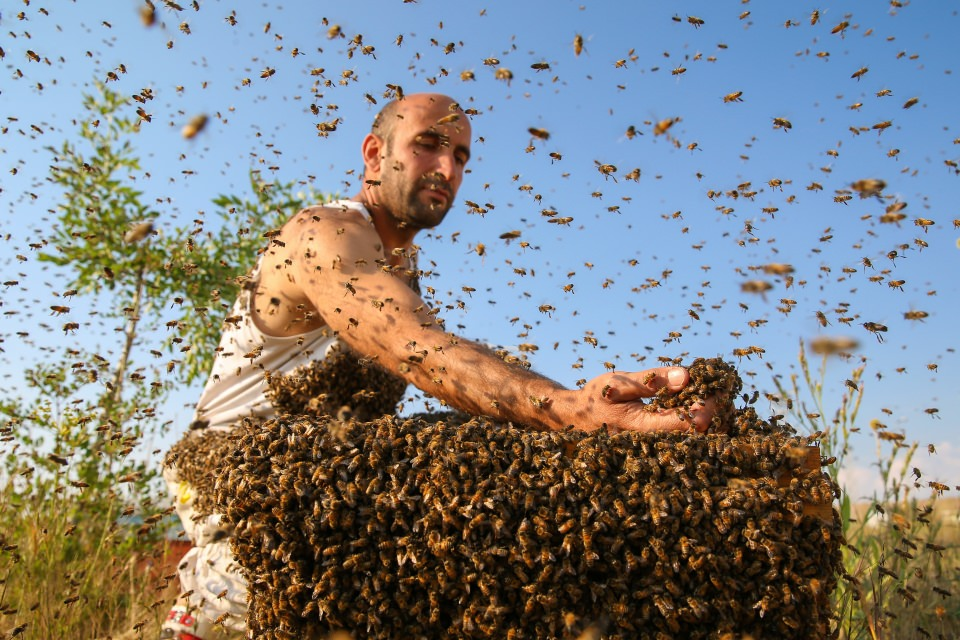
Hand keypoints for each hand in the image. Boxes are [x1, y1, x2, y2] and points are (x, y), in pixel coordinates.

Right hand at [566, 367, 715, 432]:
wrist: (580, 418)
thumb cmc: (597, 398)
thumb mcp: (619, 383)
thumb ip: (652, 380)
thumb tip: (686, 376)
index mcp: (645, 428)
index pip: (690, 423)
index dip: (709, 406)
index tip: (715, 387)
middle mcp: (655, 443)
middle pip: (699, 434)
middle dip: (714, 410)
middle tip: (722, 388)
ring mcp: (658, 446)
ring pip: (696, 438)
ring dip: (709, 415)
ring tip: (714, 393)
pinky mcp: (660, 443)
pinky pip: (687, 436)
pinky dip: (698, 418)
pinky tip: (699, 402)